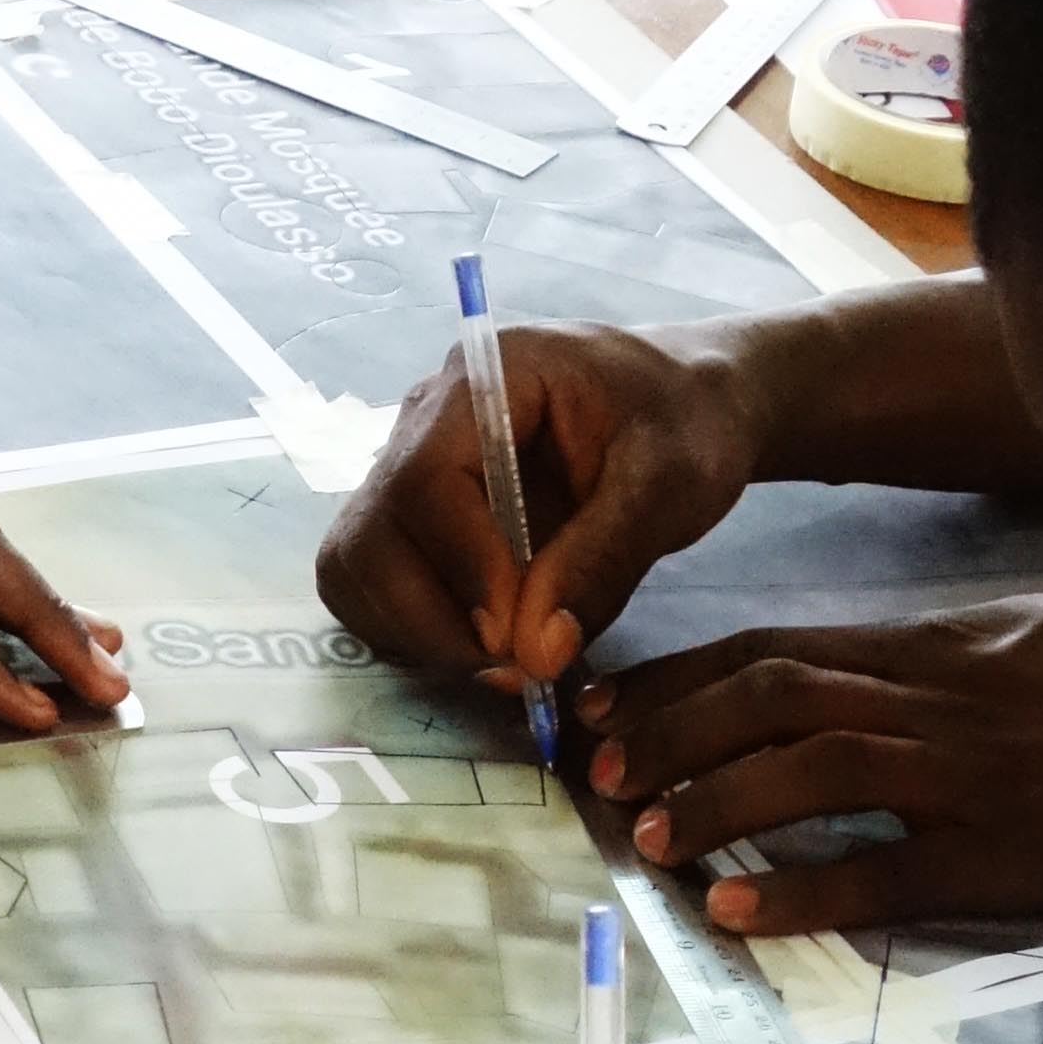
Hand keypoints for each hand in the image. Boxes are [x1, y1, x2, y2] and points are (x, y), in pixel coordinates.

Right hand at [315, 322, 764, 693]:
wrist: (684, 407)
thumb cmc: (686, 424)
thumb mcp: (670, 484)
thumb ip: (603, 561)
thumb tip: (535, 654)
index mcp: (485, 379)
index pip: (423, 478)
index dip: (459, 567)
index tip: (514, 636)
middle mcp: (425, 419)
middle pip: (368, 533)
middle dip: (429, 618)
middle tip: (513, 664)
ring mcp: (408, 468)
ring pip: (356, 567)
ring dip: (416, 632)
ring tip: (504, 657)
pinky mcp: (413, 518)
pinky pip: (372, 586)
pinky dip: (413, 632)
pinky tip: (482, 644)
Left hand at [580, 595, 1042, 933]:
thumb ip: (954, 651)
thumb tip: (874, 669)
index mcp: (947, 643)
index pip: (783, 648)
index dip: (681, 675)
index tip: (610, 698)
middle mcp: (944, 696)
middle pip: (774, 697)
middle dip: (669, 729)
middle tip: (594, 768)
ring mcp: (976, 774)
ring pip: (811, 770)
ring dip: (712, 801)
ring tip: (641, 837)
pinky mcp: (1016, 854)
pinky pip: (888, 868)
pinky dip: (803, 884)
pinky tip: (735, 908)